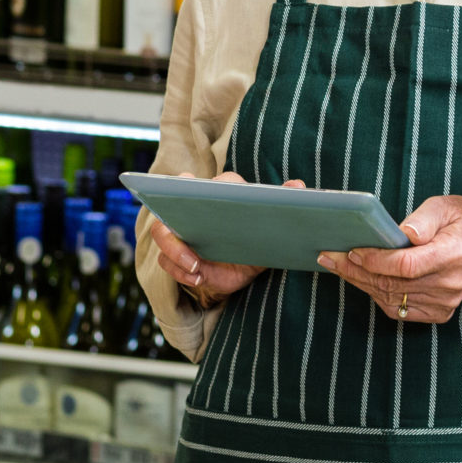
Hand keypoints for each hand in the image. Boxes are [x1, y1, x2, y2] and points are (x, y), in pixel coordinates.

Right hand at [147, 170, 273, 308]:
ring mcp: (180, 232)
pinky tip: (197, 279)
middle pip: (171, 205)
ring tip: (196, 269)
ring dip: (176, 252)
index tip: (204, 197)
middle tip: (190, 239)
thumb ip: (285, 201)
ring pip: (162, 234)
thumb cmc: (256, 241)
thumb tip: (298, 187)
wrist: (246, 270)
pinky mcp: (175, 255)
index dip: (200, 188)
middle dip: (175, 221)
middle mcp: (192, 209)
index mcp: (216, 194)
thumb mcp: (272, 224)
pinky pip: (166, 262)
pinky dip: (179, 272)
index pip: (202, 183)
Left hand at [318, 195, 461, 323]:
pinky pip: (397, 309)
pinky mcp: (438, 312)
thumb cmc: (460, 222)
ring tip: (338, 266)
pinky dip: (376, 295)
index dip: (376, 260)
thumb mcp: (446, 206)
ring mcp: (445, 302)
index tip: (352, 249)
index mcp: (454, 254)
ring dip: (360, 282)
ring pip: (391, 297)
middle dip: (356, 270)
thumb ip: (425, 218)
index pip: (406, 265)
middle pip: (393, 283)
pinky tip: (361, 279)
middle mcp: (450, 283)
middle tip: (330, 257)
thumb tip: (405, 233)